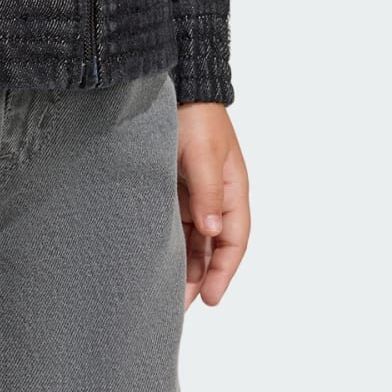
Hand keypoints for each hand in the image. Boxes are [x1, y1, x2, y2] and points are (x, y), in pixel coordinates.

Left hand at [178, 101, 249, 309]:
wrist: (177, 84)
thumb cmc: (194, 116)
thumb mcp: (203, 155)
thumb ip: (208, 194)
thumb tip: (213, 233)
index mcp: (233, 189)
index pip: (234, 240)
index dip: (224, 272)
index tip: (210, 299)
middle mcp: (216, 196)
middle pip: (213, 246)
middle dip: (200, 277)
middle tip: (180, 307)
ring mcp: (196, 192)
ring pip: (193, 239)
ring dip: (185, 265)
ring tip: (167, 294)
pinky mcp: (175, 186)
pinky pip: (176, 223)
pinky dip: (171, 243)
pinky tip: (157, 260)